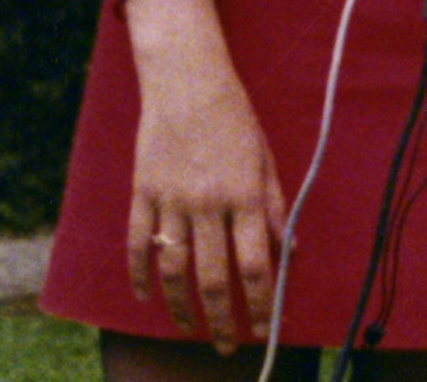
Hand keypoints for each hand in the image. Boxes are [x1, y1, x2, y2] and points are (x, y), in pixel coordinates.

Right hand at [123, 0, 280, 351]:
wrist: (187, 79)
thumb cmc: (234, 117)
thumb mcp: (265, 158)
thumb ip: (275, 207)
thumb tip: (290, 251)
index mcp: (245, 194)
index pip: (255, 264)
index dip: (261, 303)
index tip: (264, 328)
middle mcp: (207, 202)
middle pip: (213, 278)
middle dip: (223, 319)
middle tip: (228, 347)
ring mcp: (169, 200)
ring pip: (173, 270)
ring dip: (182, 308)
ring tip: (190, 330)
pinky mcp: (142, 192)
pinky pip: (136, 244)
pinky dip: (140, 275)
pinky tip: (147, 297)